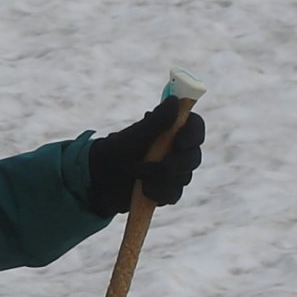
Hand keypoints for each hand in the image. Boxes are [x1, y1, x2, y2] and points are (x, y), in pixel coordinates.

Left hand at [87, 96, 204, 215]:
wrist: (100, 179)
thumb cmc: (117, 151)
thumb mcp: (135, 136)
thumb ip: (156, 121)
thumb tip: (174, 101)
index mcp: (172, 129)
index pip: (196, 127)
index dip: (193, 135)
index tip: (179, 143)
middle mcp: (177, 149)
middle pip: (193, 156)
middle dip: (176, 164)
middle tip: (156, 166)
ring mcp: (174, 171)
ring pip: (184, 178)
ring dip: (161, 179)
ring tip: (138, 176)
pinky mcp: (167, 190)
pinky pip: (173, 195)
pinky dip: (159, 194)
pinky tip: (145, 191)